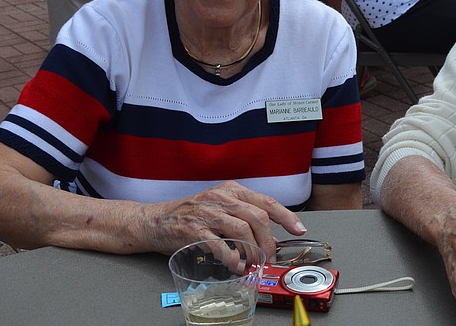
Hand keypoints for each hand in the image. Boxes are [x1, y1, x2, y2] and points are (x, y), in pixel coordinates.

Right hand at [140, 180, 306, 257]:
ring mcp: (208, 212)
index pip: (266, 202)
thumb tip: (269, 236)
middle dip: (269, 241)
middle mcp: (222, 198)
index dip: (286, 216)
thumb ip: (243, 216)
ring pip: (242, 230)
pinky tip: (235, 265)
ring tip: (254, 263)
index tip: (299, 229)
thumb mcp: (220, 207)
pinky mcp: (194, 229)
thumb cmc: (191, 216)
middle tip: (270, 257)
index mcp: (232, 191)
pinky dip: (231, 258)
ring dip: (253, 251)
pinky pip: (219, 245)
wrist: (156, 220)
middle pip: (258, 217)